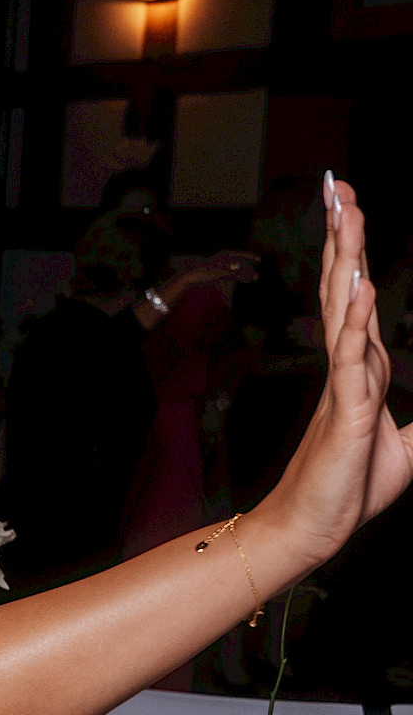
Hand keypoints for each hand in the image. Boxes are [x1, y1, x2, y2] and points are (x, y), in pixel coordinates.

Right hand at [265, 178, 412, 570]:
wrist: (311, 530)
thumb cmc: (347, 488)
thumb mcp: (405, 445)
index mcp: (360, 367)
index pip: (357, 295)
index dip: (351, 249)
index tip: (346, 205)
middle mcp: (350, 366)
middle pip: (345, 286)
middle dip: (344, 234)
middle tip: (338, 184)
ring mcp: (345, 385)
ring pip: (346, 309)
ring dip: (347, 260)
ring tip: (347, 212)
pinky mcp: (347, 413)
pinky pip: (351, 359)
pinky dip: (356, 320)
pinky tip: (359, 285)